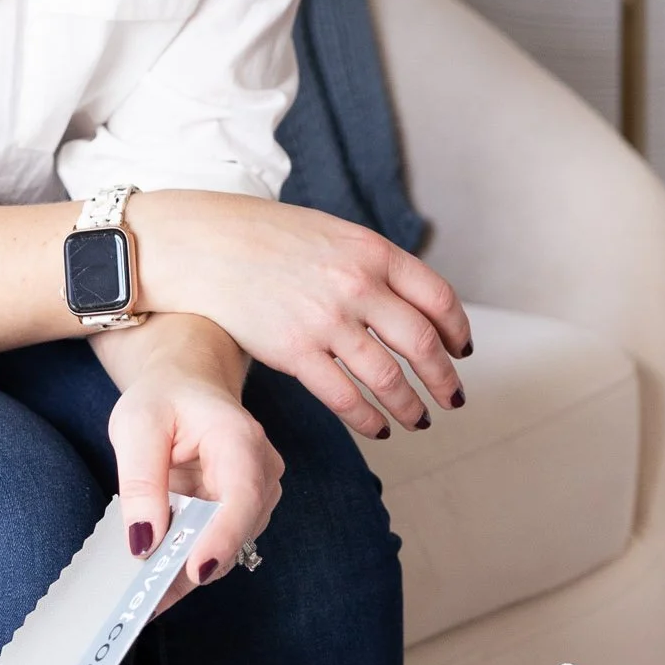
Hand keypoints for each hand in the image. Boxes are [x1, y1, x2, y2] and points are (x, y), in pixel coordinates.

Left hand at [103, 334, 282, 604]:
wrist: (186, 386)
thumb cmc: (162, 399)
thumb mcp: (135, 426)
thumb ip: (140, 482)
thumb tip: (144, 541)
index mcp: (239, 438)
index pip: (241, 495)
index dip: (222, 537)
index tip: (196, 571)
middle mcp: (260, 470)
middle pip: (235, 531)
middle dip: (190, 566)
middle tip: (143, 599)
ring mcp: (257, 495)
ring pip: (226, 548)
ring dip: (185, 572)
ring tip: (140, 596)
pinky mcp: (242, 514)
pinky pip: (215, 548)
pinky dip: (184, 566)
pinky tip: (153, 584)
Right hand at [136, 191, 470, 439]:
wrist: (204, 244)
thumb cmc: (266, 238)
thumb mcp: (331, 234)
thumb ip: (371, 264)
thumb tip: (409, 304)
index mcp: (372, 251)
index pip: (437, 298)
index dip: (456, 330)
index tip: (460, 351)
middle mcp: (356, 285)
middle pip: (421, 344)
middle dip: (444, 379)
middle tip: (452, 398)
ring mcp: (326, 320)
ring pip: (387, 378)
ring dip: (411, 406)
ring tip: (419, 420)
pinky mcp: (294, 351)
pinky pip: (344, 397)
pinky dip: (368, 420)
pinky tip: (378, 430)